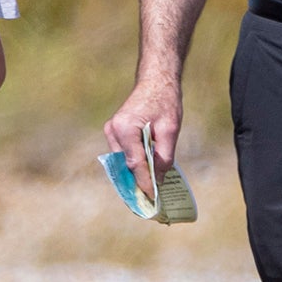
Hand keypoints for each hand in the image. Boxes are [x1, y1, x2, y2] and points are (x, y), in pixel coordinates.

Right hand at [104, 79, 182, 197]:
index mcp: (125, 129)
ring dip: (137, 173)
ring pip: (124, 160)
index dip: (144, 183)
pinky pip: (124, 153)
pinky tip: (146, 173)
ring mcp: (111, 131)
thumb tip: (158, 179)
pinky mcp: (114, 132)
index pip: (134, 163)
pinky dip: (135, 163)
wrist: (156, 81)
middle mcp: (113, 131)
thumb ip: (164, 155)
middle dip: (138, 181)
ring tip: (150, 190)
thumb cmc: (165, 101)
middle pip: (127, 164)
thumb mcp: (170, 129)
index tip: (152, 199)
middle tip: (150, 200)